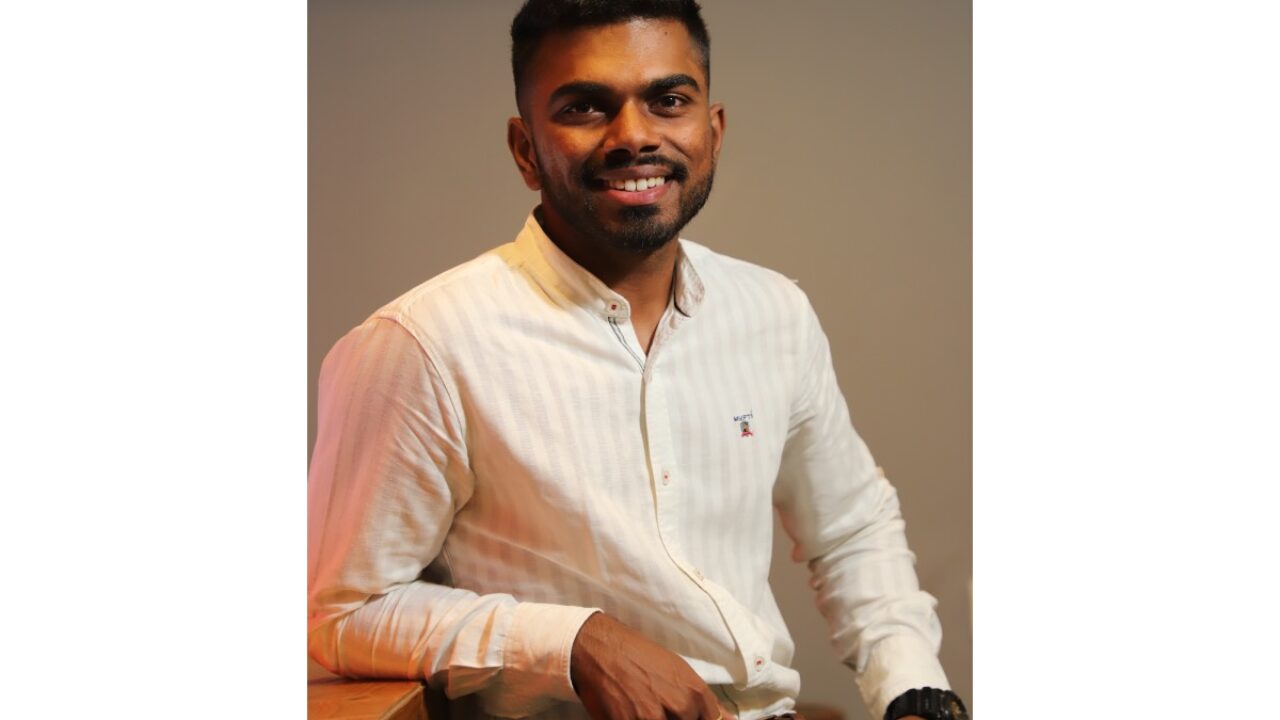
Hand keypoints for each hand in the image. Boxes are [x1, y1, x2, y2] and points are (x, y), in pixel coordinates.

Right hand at [570, 613, 733, 719]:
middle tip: (656, 703)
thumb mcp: (677, 670)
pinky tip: (631, 711)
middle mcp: (679, 707)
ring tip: (643, 703)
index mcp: (694, 692)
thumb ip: (704, 701)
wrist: (601, 648)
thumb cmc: (639, 655)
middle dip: (674, 718)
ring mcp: (652, 718)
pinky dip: (636, 719)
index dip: (697, 718)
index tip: (684, 714)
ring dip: (655, 717)